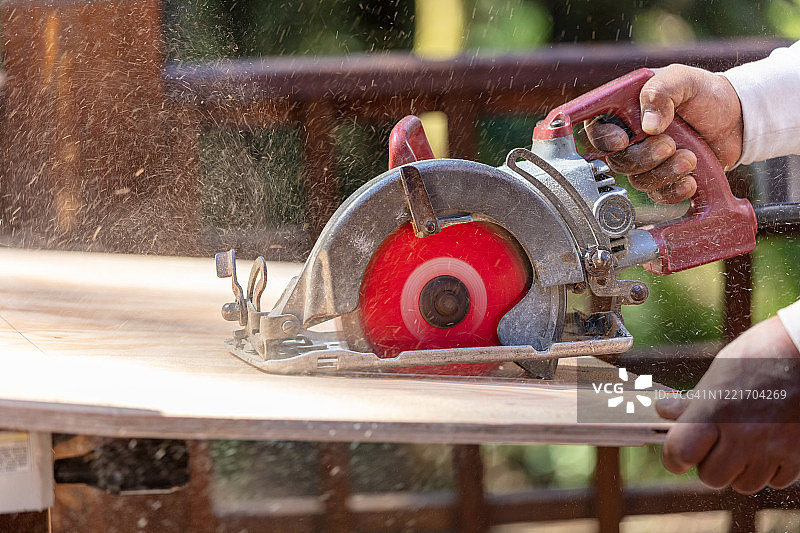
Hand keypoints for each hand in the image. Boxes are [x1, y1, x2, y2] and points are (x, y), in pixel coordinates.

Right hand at [585, 64, 742, 203]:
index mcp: (624, 111)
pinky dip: (674, 190)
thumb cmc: (704, 93)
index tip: (623, 140)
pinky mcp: (665, 180)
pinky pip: (659, 195)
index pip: (597, 129)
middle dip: (644, 157)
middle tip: (670, 144)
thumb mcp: (682, 79)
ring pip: (638, 180)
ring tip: (691, 158)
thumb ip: (661, 91)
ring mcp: (647, 162)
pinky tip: (691, 180)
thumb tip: (648, 126)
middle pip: (618, 160)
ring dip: (664, 173)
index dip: (604, 139)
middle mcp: (631, 139)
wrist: (736, 117)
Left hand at [656, 316, 799, 492]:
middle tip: (714, 444)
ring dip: (739, 470)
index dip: (674, 457)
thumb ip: (694, 400)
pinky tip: (768, 446)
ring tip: (744, 444)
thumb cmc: (762, 356)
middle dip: (708, 464)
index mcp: (715, 410)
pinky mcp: (797, 456)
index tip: (677, 454)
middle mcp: (742, 435)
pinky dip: (768, 470)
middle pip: (711, 477)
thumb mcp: (720, 372)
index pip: (681, 453)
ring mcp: (773, 449)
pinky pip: (774, 482)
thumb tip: (666, 411)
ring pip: (744, 484)